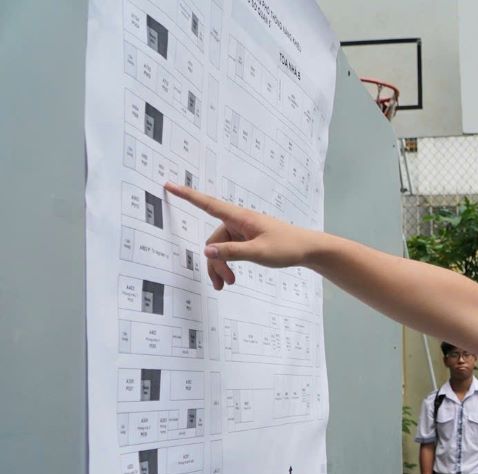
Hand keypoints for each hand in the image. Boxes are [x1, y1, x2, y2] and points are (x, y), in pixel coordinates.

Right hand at [164, 182, 317, 289]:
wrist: (308, 249)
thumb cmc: (287, 247)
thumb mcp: (259, 252)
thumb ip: (232, 252)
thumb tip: (206, 251)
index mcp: (240, 217)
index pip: (208, 204)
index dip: (187, 196)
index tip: (169, 185)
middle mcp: (239, 221)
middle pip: (214, 240)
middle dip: (215, 262)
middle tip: (223, 284)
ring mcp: (243, 231)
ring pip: (221, 248)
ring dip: (221, 266)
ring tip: (228, 285)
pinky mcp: (248, 239)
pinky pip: (230, 250)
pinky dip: (228, 264)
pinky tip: (231, 278)